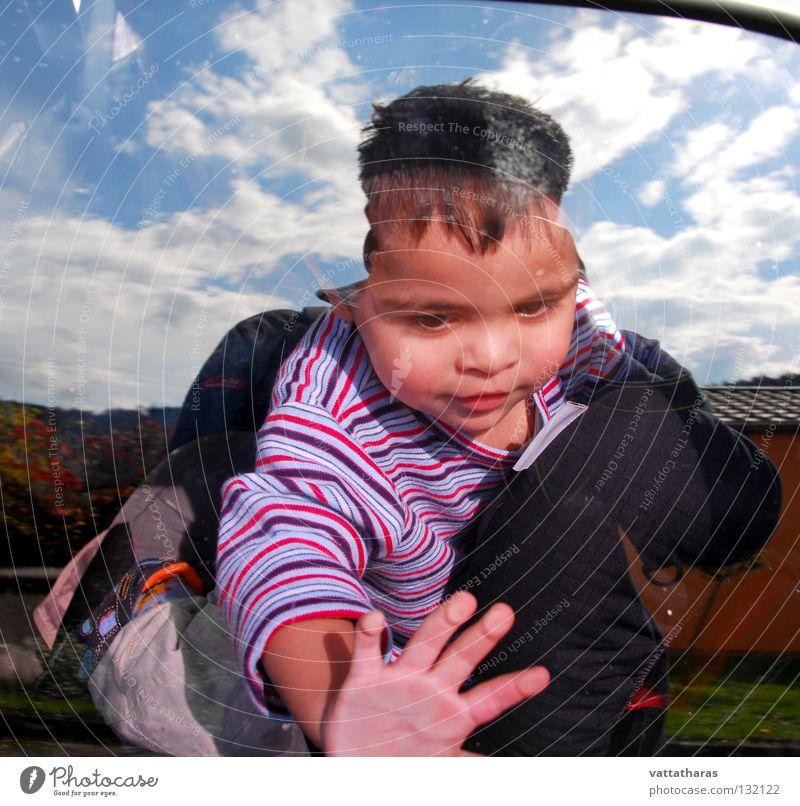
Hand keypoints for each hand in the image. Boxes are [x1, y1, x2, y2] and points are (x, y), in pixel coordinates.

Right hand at [321, 591, 548, 755]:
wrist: (356, 758)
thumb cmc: (404, 757)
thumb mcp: (439, 766)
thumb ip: (467, 766)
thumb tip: (504, 778)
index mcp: (450, 712)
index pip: (488, 699)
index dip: (513, 689)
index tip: (542, 676)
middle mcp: (428, 688)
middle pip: (460, 659)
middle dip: (482, 638)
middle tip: (506, 613)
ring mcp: (397, 680)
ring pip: (423, 644)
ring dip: (442, 623)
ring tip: (464, 601)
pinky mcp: (363, 680)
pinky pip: (368, 651)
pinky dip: (370, 633)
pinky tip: (377, 618)